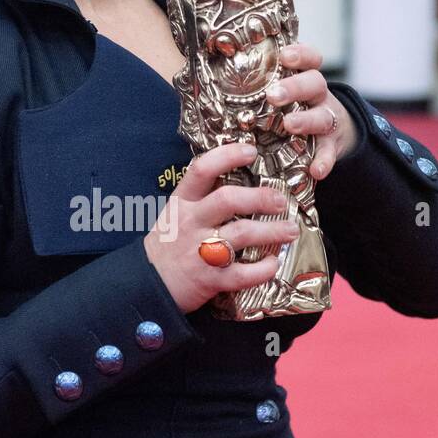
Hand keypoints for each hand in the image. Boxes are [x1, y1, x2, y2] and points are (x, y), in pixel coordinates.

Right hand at [143, 141, 299, 314]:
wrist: (147, 286)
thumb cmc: (168, 245)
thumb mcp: (177, 213)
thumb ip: (202, 196)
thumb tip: (236, 174)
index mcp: (183, 203)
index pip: (202, 170)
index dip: (228, 156)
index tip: (251, 151)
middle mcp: (191, 223)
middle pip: (228, 200)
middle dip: (261, 197)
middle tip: (281, 201)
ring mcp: (200, 251)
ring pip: (242, 234)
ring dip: (272, 231)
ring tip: (291, 231)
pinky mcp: (209, 279)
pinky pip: (242, 273)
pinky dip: (263, 269)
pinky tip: (273, 263)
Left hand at [267, 43, 359, 180]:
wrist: (332, 132)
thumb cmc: (295, 109)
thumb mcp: (285, 94)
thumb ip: (260, 88)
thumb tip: (214, 86)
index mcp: (305, 79)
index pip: (310, 59)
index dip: (300, 55)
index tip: (285, 56)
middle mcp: (318, 97)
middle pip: (314, 83)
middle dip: (294, 88)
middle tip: (273, 95)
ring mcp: (327, 120)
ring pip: (322, 116)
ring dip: (306, 120)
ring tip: (290, 125)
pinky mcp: (331, 145)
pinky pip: (329, 153)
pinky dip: (324, 161)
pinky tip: (315, 171)